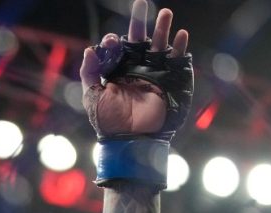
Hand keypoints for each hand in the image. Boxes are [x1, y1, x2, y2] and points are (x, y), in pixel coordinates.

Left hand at [80, 0, 188, 135]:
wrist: (130, 141)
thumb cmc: (108, 122)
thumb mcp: (92, 97)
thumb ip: (89, 72)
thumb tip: (90, 49)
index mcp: (117, 70)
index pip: (117, 47)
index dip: (114, 40)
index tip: (113, 41)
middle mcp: (137, 67)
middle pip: (139, 39)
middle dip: (139, 21)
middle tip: (140, 3)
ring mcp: (156, 72)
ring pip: (159, 45)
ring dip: (162, 28)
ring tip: (165, 13)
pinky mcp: (172, 81)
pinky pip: (178, 60)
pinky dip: (180, 47)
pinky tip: (180, 35)